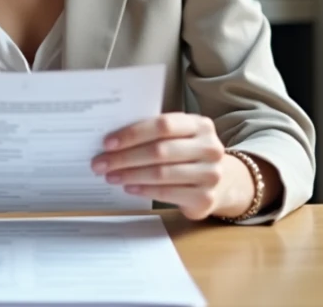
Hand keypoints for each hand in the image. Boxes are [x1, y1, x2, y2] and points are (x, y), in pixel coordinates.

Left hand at [92, 113, 254, 220]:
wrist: (223, 181)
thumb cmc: (188, 153)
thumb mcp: (180, 136)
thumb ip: (155, 133)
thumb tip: (112, 140)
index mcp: (200, 125)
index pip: (163, 125)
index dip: (133, 133)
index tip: (108, 142)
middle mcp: (210, 148)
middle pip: (159, 151)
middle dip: (124, 157)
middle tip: (100, 163)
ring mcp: (211, 174)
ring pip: (161, 173)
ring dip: (130, 175)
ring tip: (110, 176)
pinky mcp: (205, 198)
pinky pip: (167, 193)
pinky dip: (143, 190)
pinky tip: (128, 187)